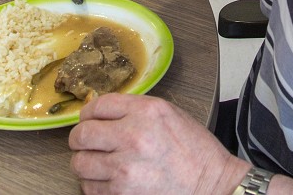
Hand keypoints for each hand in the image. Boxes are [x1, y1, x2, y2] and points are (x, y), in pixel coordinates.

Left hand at [69, 94, 247, 194]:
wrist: (212, 185)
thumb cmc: (195, 152)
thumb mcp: (168, 115)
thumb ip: (134, 110)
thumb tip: (102, 113)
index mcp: (145, 112)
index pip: (97, 106)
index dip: (88, 114)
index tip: (89, 120)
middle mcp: (133, 136)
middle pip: (81, 134)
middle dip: (80, 139)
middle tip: (85, 143)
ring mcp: (125, 168)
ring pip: (80, 164)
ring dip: (85, 164)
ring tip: (98, 164)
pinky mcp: (122, 193)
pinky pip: (90, 188)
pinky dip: (94, 185)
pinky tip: (108, 181)